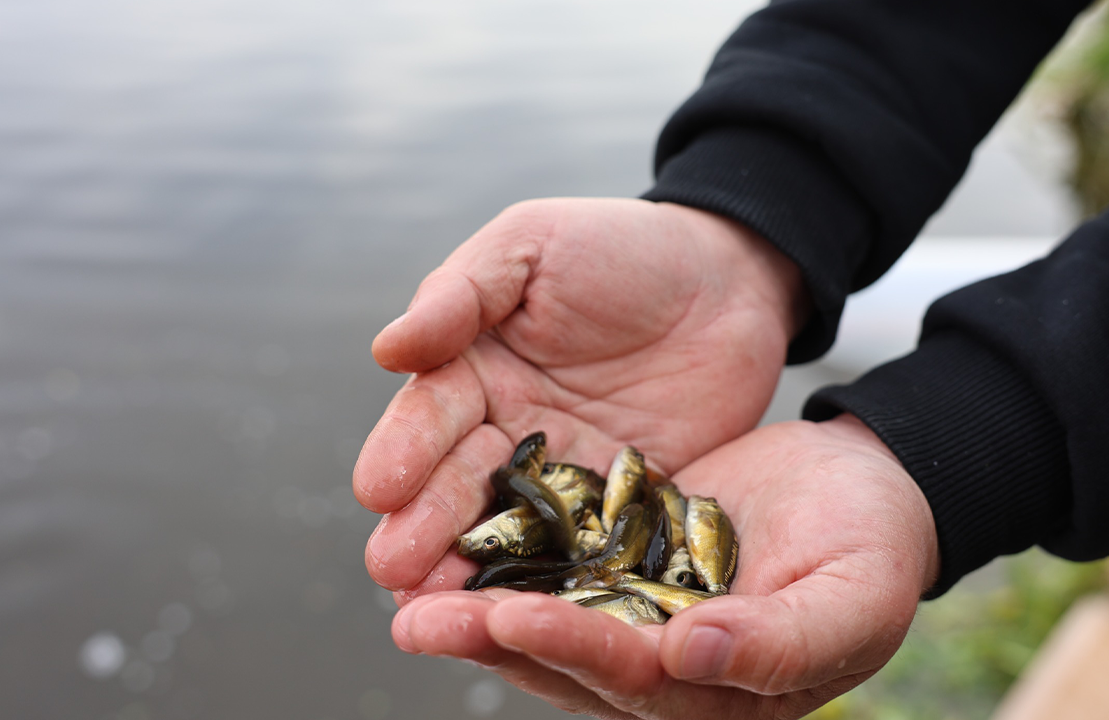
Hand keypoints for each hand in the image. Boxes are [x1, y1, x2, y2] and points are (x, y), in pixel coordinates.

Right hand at [354, 197, 804, 594]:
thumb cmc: (623, 247)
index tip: (377, 489)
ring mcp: (566, 476)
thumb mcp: (533, 244)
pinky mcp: (623, 507)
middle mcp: (509, 431)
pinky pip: (588, 546)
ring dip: (473, 572)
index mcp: (474, 368)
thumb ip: (461, 293)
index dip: (403, 451)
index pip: (431, 414)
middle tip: (393, 572)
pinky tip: (536, 615)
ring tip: (437, 613)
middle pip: (459, 485)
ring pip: (512, 530)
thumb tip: (388, 349)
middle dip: (423, 528)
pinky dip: (560, 581)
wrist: (731, 277)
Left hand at [390, 417, 939, 718]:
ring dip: (479, 609)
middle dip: (494, 642)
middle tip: (417, 621)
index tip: (514, 617)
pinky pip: (557, 564)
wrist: (864, 481)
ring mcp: (638, 613)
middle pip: (570, 663)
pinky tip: (453, 537)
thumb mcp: (855, 594)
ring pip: (550, 619)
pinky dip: (508, 556)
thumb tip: (690, 656)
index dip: (577, 651)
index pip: (637, 681)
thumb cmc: (878, 545)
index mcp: (721, 691)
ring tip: (407, 594)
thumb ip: (781, 641)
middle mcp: (666, 664)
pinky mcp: (621, 561)